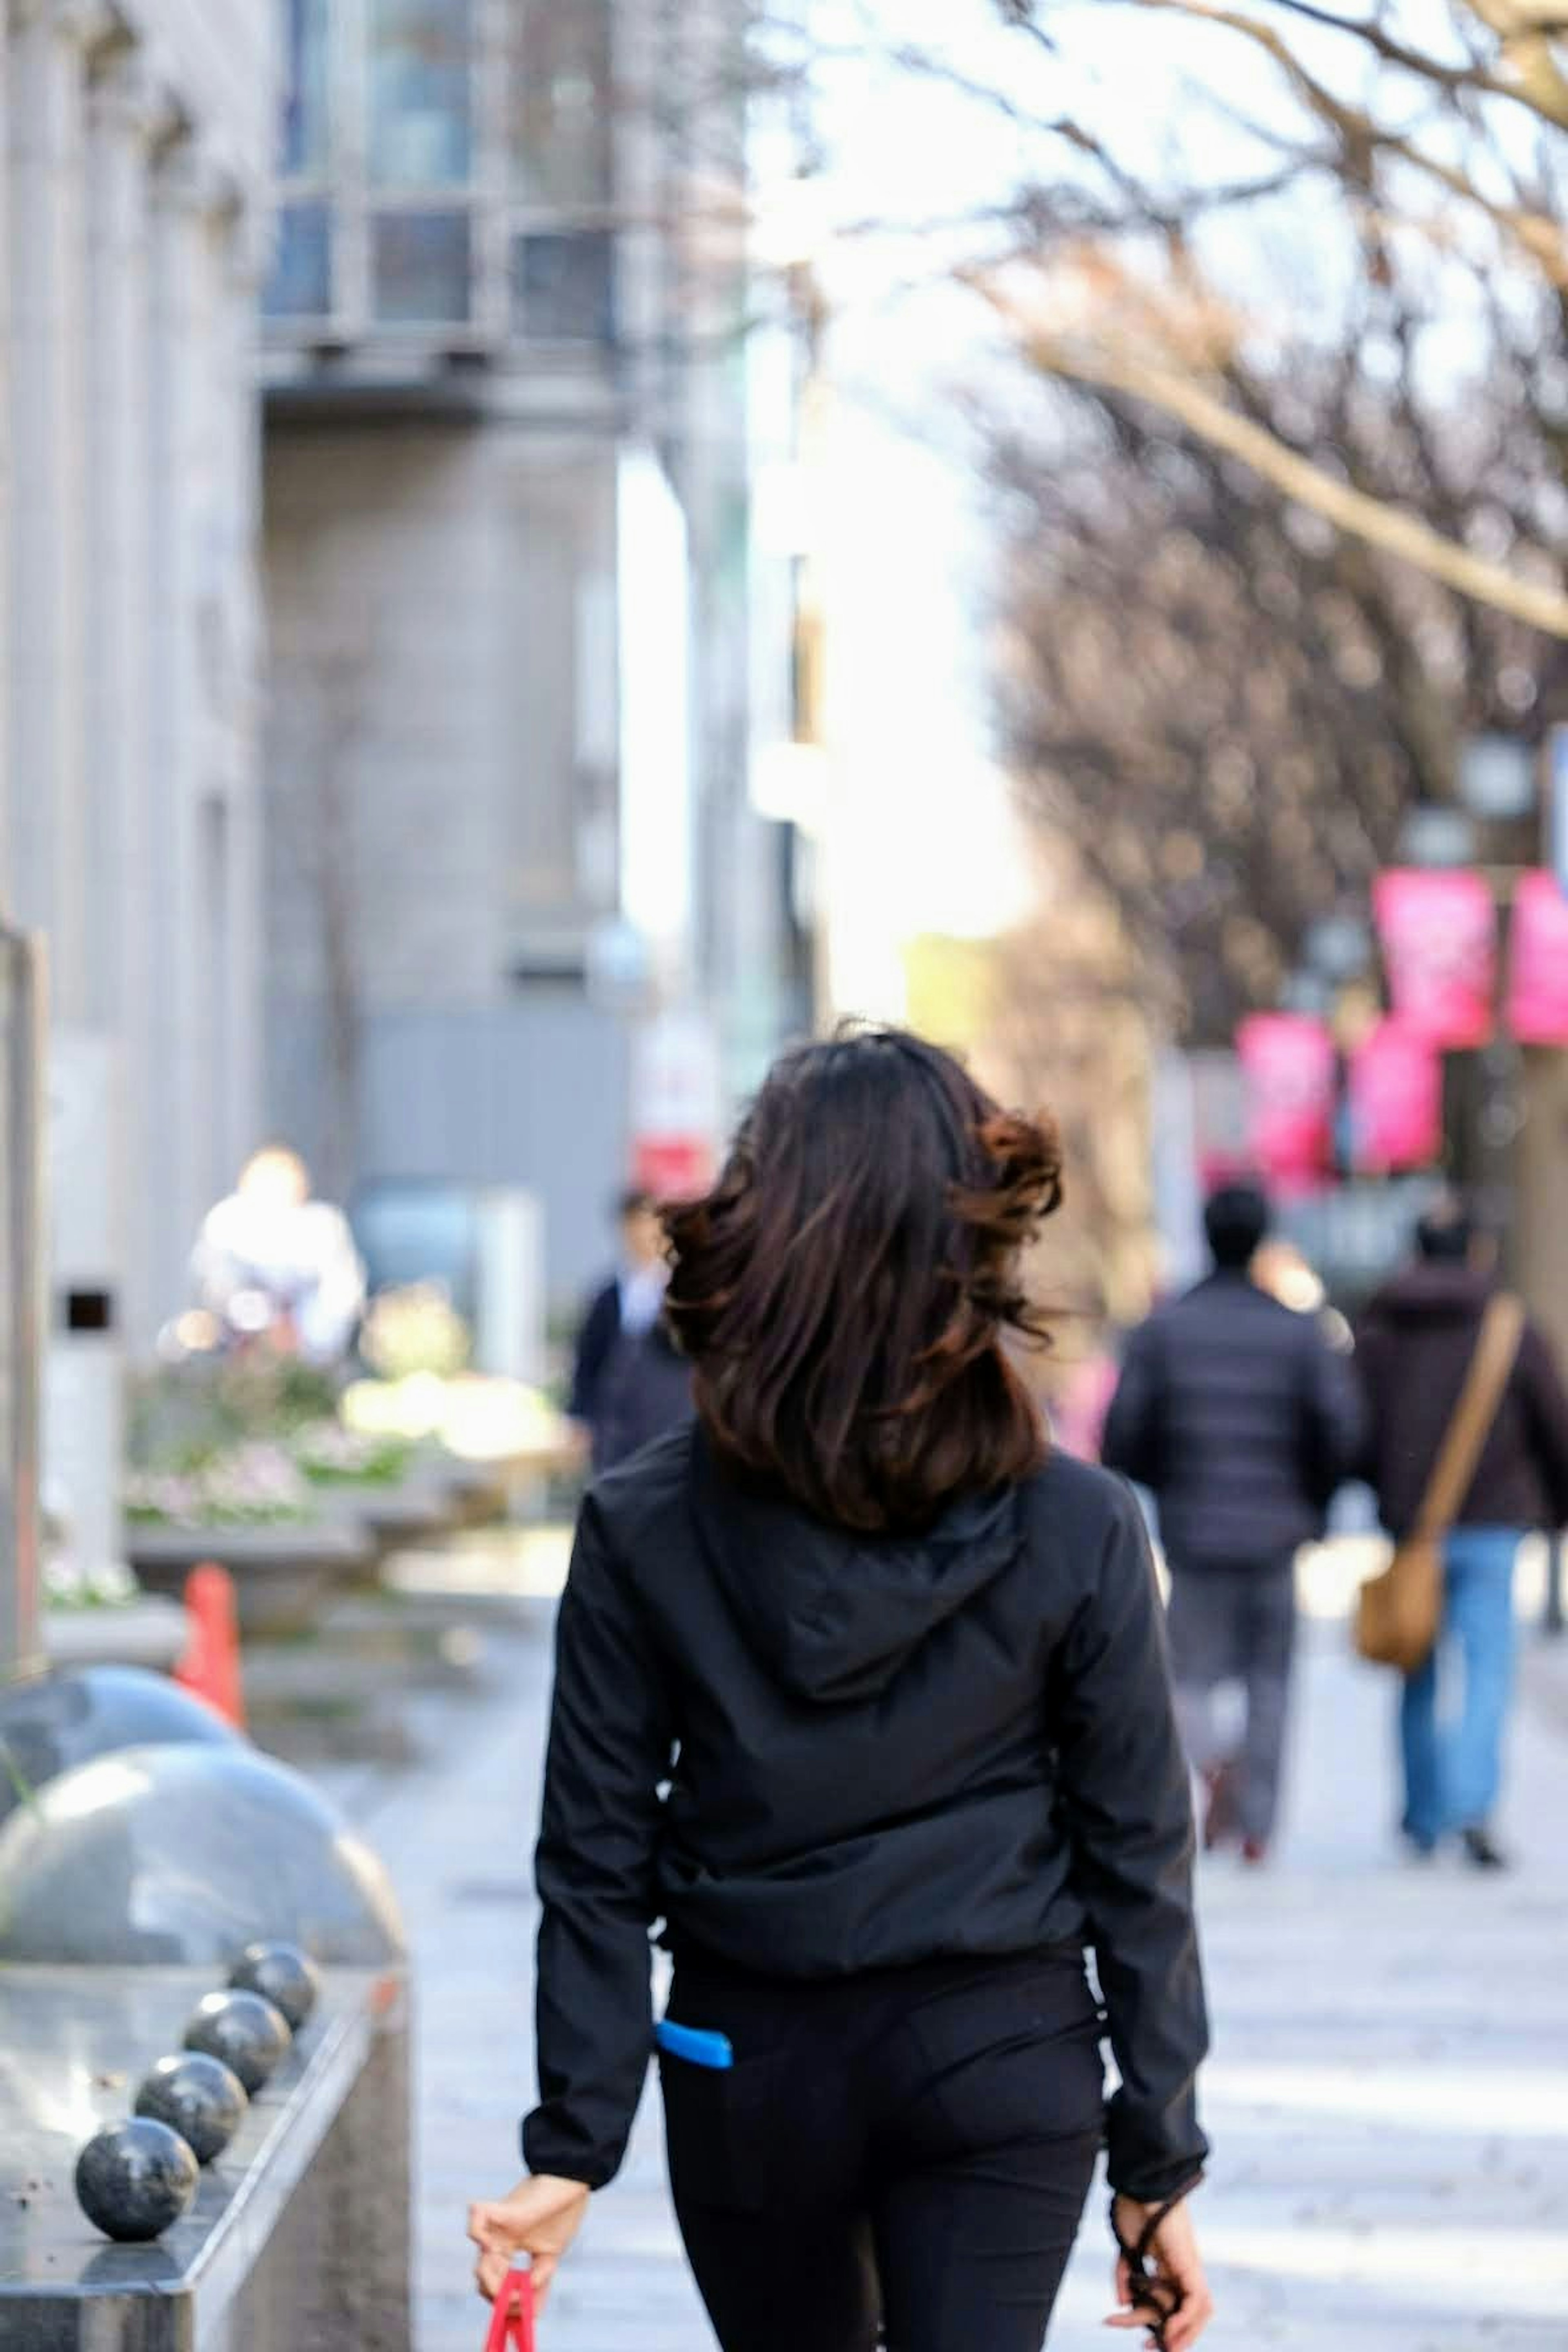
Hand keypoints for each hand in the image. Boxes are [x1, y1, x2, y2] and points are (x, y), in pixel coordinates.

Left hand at [468, 2174, 589, 2311]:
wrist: (571, 2180)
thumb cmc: (561, 2213)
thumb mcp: (550, 2256)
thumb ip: (540, 2280)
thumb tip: (530, 2311)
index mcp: (509, 2248)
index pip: (497, 2283)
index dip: (507, 2301)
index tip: (523, 2307)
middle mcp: (499, 2240)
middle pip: (484, 2278)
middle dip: (499, 2295)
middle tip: (516, 2299)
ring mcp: (498, 2226)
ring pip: (481, 2261)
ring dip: (492, 2280)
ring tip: (509, 2281)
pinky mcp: (501, 2209)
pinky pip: (476, 2220)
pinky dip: (478, 2235)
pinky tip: (492, 2247)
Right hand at [1106, 2193, 1212, 2350]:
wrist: (1139, 2185)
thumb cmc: (1133, 2209)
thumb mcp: (1126, 2251)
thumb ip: (1125, 2277)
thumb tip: (1123, 2304)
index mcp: (1169, 2266)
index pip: (1166, 2304)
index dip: (1151, 2323)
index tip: (1137, 2339)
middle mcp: (1183, 2269)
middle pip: (1185, 2312)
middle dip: (1170, 2336)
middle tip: (1146, 2348)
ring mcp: (1189, 2266)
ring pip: (1201, 2310)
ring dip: (1185, 2334)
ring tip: (1164, 2345)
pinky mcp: (1189, 2263)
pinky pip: (1196, 2300)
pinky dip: (1185, 2318)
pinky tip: (1167, 2328)